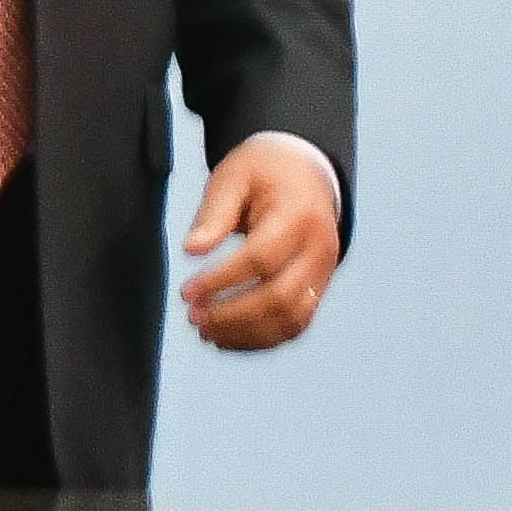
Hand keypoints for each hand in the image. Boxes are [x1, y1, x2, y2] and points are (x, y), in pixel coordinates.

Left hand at [178, 136, 340, 350]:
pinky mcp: (318, 290)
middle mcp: (320, 248)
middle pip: (280, 297)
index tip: (187, 292)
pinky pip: (294, 325)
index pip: (262, 259)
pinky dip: (260, 338)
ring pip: (290, 320)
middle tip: (193, 316)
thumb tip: (192, 250)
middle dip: (233, 315)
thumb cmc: (264, 171)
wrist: (305, 171)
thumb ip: (214, 214)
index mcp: (299, 214)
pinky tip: (226, 337)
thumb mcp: (234, 176)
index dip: (222, 280)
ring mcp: (324, 273)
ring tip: (205, 332)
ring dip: (245, 334)